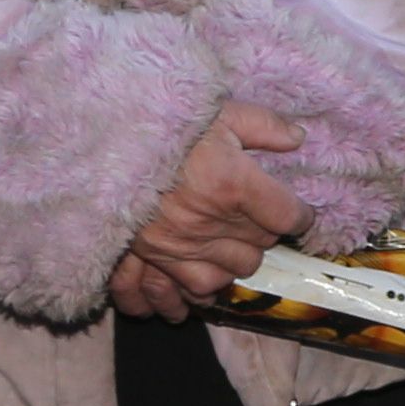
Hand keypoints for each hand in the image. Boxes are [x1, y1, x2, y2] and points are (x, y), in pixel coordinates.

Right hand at [114, 101, 306, 320]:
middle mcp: (210, 223)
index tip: (298, 213)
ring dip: (233, 263)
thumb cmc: (165, 124)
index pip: (288, 216)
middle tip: (254, 219)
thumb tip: (298, 138)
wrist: (103, 139)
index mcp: (234, 185)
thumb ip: (263, 125)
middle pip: (259, 248)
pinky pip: (184, 293)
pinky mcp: (151, 258)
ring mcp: (180, 246)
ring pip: (228, 275)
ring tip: (229, 247)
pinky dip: (196, 293)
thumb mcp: (219, 112)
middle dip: (263, 234)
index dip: (300, 216)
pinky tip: (200, 285)